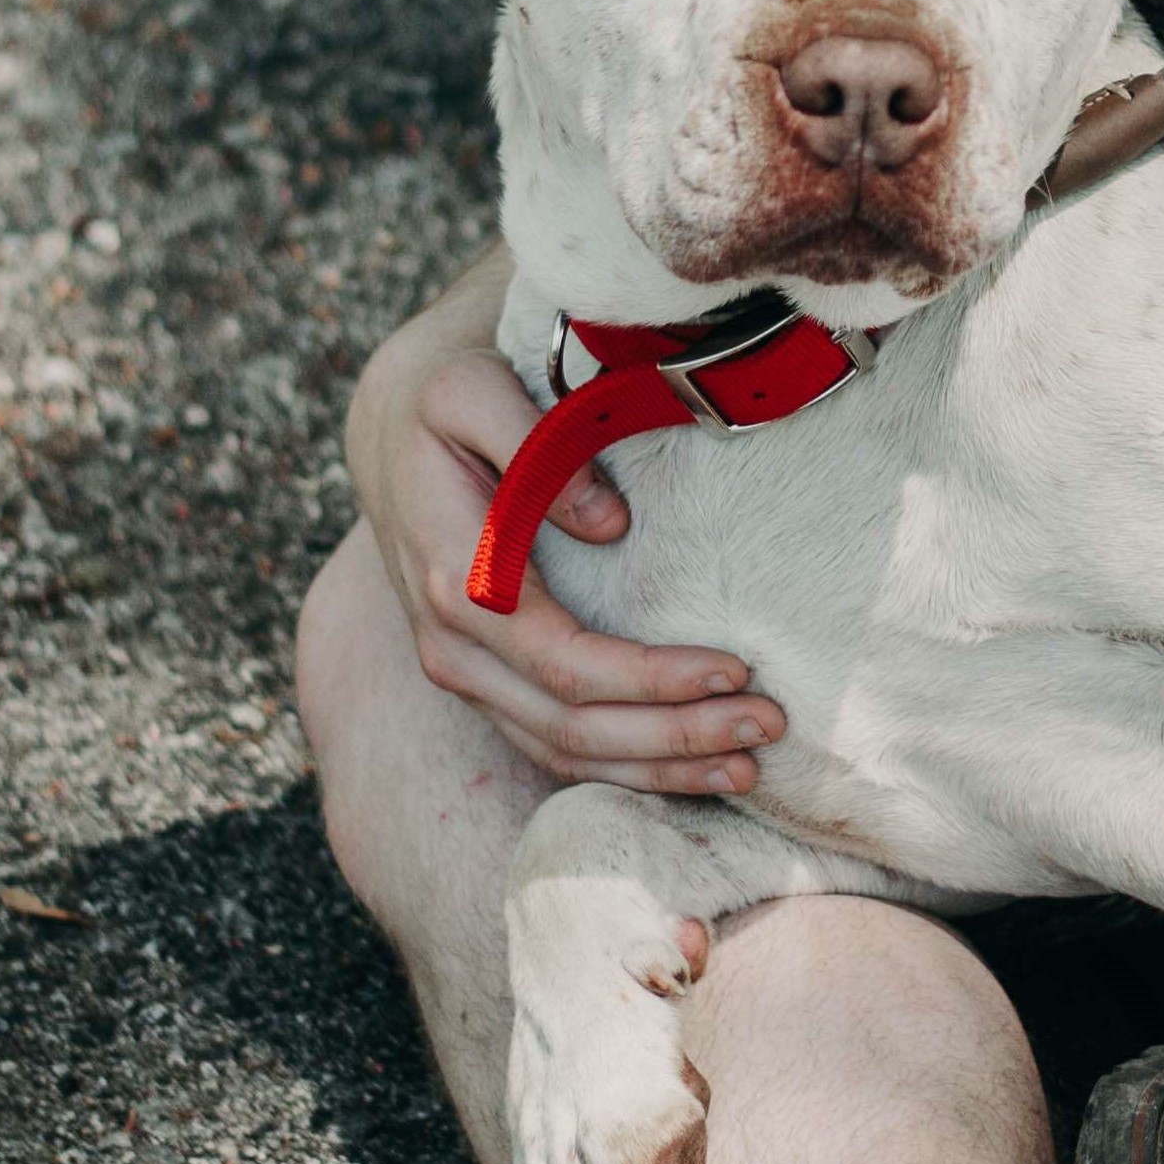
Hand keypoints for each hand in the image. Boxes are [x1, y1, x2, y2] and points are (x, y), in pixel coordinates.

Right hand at [347, 256, 785, 791]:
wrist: (394, 432)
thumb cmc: (448, 406)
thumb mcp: (474, 392)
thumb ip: (536, 444)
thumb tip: (610, 523)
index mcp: (457, 582)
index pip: (565, 659)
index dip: (651, 677)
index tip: (737, 668)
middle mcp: (455, 647)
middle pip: (573, 724)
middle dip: (677, 735)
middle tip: (770, 724)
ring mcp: (469, 676)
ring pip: (567, 753)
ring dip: (662, 769)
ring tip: (751, 769)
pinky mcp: (489, 686)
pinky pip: (558, 749)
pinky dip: (630, 771)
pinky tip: (699, 772)